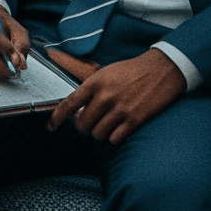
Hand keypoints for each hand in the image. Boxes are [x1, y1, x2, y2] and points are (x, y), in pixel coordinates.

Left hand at [50, 47, 185, 143]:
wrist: (159, 71)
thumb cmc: (131, 71)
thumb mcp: (105, 73)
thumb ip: (91, 89)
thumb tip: (76, 109)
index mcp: (95, 82)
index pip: (69, 103)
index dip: (57, 118)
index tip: (51, 127)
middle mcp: (105, 96)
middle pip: (83, 125)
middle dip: (85, 126)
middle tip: (93, 120)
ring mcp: (119, 109)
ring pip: (97, 135)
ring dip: (101, 132)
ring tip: (109, 122)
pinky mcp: (134, 120)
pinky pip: (114, 139)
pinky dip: (115, 137)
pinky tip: (120, 128)